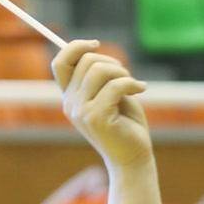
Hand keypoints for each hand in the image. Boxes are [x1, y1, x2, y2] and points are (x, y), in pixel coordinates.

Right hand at [53, 40, 151, 172]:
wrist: (133, 158)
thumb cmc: (126, 124)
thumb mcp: (111, 94)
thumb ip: (100, 75)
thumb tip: (91, 48)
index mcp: (70, 97)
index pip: (60, 62)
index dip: (76, 47)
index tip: (96, 44)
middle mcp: (70, 104)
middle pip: (85, 61)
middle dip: (111, 62)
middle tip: (127, 75)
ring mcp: (81, 111)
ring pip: (99, 71)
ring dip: (122, 72)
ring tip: (134, 84)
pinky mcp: (96, 118)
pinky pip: (115, 86)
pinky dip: (132, 83)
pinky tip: (142, 89)